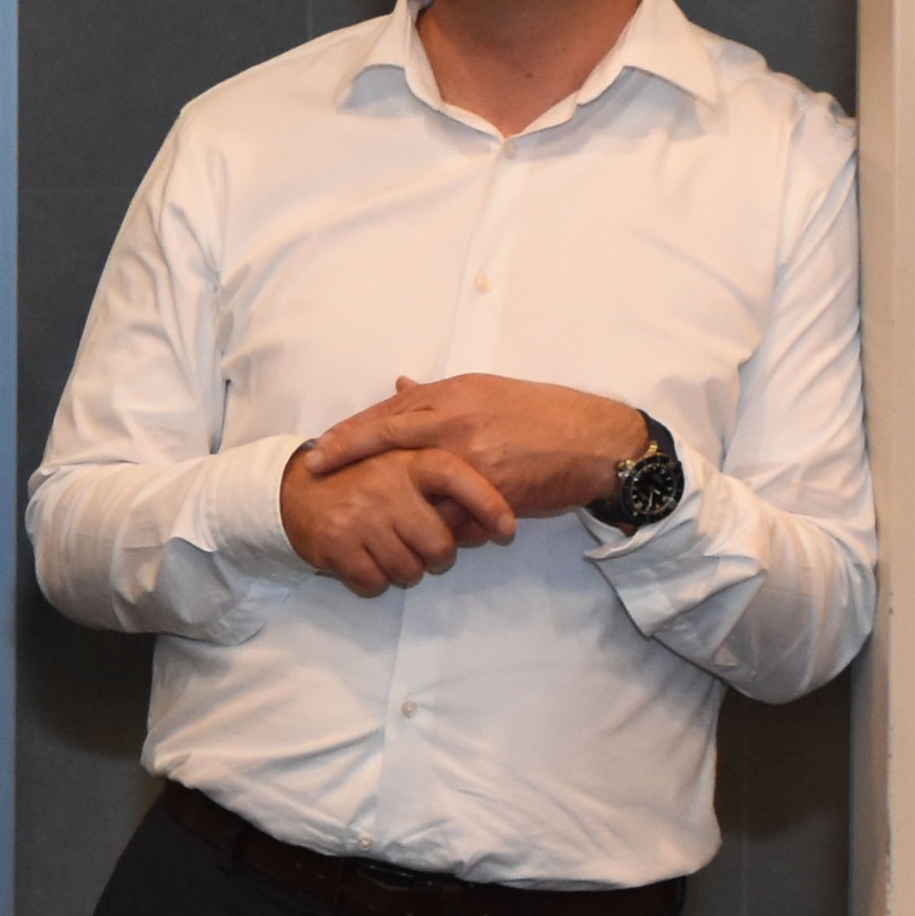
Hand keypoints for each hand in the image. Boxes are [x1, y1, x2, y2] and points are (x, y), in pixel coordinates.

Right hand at [279, 440, 518, 595]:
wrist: (294, 490)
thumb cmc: (365, 480)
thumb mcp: (405, 466)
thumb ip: (449, 486)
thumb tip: (491, 522)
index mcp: (407, 460)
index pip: (459, 479)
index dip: (488, 506)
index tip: (506, 531)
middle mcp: (385, 485)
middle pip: (439, 545)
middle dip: (436, 556)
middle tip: (421, 547)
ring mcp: (359, 516)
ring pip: (409, 570)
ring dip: (405, 571)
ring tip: (389, 550)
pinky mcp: (336, 544)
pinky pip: (375, 583)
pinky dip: (374, 581)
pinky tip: (365, 560)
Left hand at [301, 374, 655, 521]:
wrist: (600, 442)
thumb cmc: (546, 416)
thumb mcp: (489, 392)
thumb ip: (440, 395)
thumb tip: (397, 385)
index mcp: (456, 393)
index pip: (390, 411)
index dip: (352, 429)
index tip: (321, 443)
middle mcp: (458, 418)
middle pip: (388, 434)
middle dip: (347, 452)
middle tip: (314, 467)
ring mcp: (473, 452)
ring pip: (420, 480)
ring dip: (401, 499)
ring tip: (376, 512)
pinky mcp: (494, 485)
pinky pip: (455, 509)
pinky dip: (445, 520)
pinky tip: (436, 530)